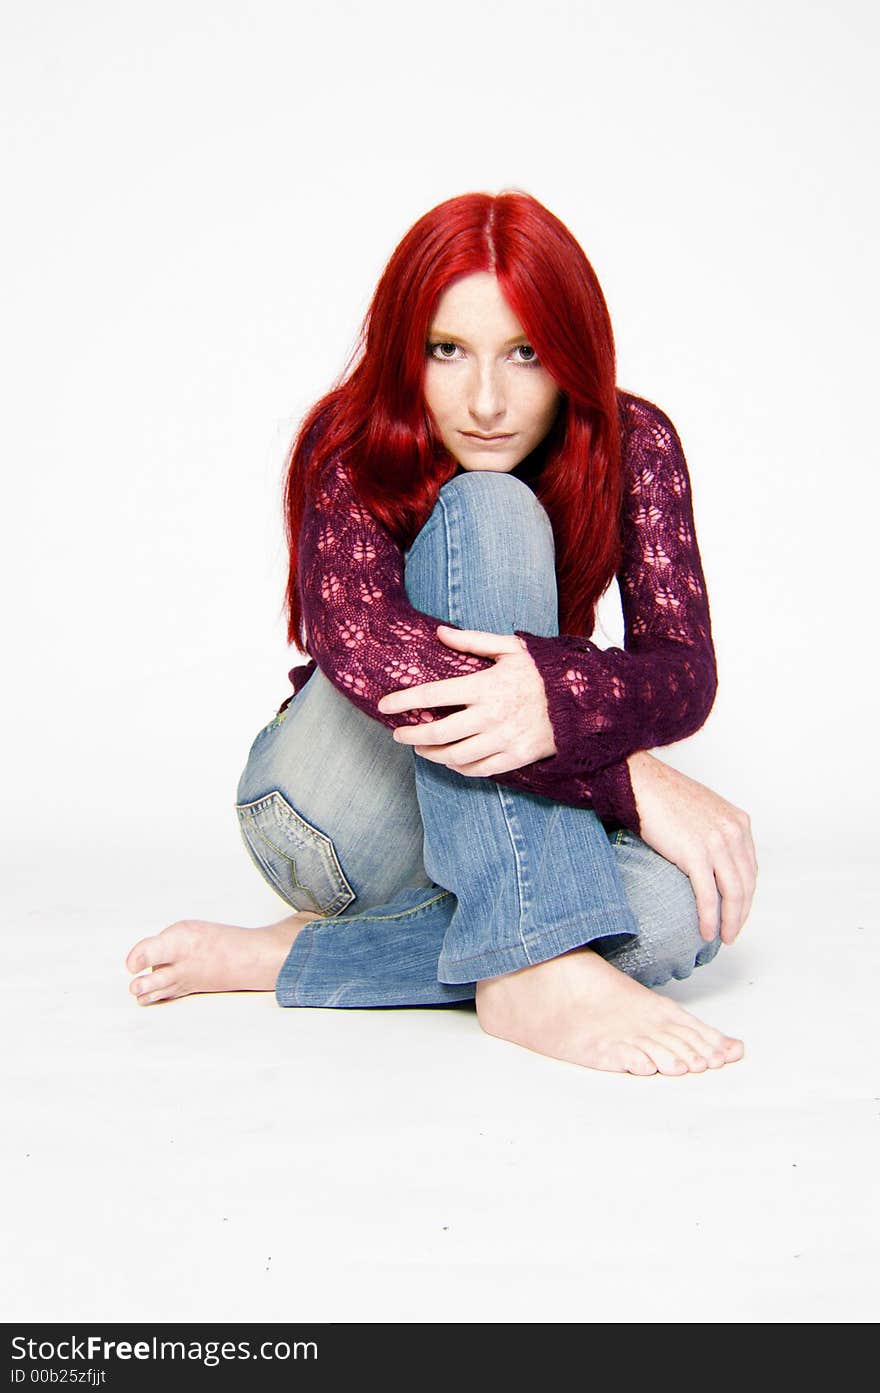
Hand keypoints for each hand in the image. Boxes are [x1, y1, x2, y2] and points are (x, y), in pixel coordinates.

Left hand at [376, 624, 556, 776]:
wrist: (584, 700)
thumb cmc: (543, 670)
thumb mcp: (510, 648)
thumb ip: (473, 641)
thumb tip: (439, 632)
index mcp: (486, 686)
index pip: (433, 694)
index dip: (404, 701)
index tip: (385, 706)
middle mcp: (491, 715)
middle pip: (438, 731)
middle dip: (411, 734)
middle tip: (398, 734)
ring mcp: (503, 739)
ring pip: (455, 755)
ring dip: (431, 753)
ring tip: (421, 748)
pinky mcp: (516, 757)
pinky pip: (478, 770)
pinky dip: (459, 767)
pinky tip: (450, 760)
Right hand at [627, 751, 757, 946]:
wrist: (638, 783)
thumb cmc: (661, 796)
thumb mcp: (701, 811)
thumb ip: (713, 833)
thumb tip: (708, 862)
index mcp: (738, 822)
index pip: (750, 868)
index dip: (746, 896)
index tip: (736, 912)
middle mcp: (733, 831)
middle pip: (746, 884)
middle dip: (741, 913)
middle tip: (732, 932)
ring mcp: (716, 842)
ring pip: (733, 893)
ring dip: (730, 922)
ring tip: (722, 937)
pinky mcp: (696, 854)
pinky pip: (709, 895)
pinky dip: (710, 918)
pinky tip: (707, 931)